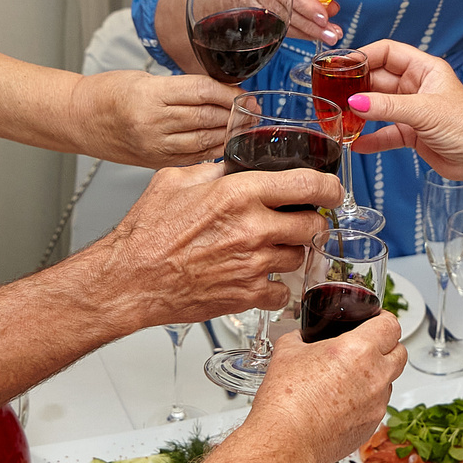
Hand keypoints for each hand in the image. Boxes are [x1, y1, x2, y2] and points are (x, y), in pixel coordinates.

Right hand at [71, 69, 241, 166]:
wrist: (78, 119)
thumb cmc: (108, 94)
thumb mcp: (144, 79)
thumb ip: (181, 87)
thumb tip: (220, 92)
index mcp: (150, 95)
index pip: (202, 91)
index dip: (229, 93)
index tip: (243, 93)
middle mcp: (152, 122)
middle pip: (207, 116)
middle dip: (234, 114)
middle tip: (250, 110)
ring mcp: (154, 145)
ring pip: (204, 140)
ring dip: (227, 133)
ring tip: (242, 127)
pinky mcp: (155, 161)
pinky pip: (193, 157)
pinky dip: (212, 149)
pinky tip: (223, 143)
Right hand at [90, 161, 336, 326]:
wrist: (129, 280)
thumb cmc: (145, 234)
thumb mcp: (176, 180)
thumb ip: (214, 170)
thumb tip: (235, 166)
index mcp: (238, 194)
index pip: (307, 184)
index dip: (329, 186)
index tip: (333, 189)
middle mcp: (252, 228)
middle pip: (313, 224)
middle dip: (311, 221)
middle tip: (300, 221)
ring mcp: (253, 265)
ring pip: (300, 257)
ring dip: (292, 252)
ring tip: (271, 248)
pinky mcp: (247, 295)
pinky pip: (283, 291)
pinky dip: (277, 286)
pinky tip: (260, 277)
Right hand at [246, 311, 405, 462]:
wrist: (287, 440)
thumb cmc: (287, 400)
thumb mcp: (287, 352)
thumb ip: (300, 338)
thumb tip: (300, 338)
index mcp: (359, 349)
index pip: (391, 325)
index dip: (384, 319)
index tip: (378, 321)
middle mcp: (376, 375)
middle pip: (400, 352)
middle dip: (388, 346)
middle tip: (368, 347)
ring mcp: (377, 403)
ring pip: (389, 381)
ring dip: (377, 376)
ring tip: (349, 379)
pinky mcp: (372, 425)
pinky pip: (378, 406)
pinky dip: (367, 401)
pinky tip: (342, 403)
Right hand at [344, 39, 462, 183]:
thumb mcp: (425, 111)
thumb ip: (388, 107)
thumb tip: (355, 102)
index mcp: (425, 69)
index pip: (388, 52)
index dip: (364, 55)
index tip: (341, 65)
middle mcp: (417, 86)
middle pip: (378, 79)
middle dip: (356, 87)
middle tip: (333, 93)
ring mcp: (414, 110)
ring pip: (378, 107)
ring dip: (360, 113)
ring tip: (339, 118)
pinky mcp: (413, 134)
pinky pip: (385, 133)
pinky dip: (371, 138)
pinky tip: (356, 143)